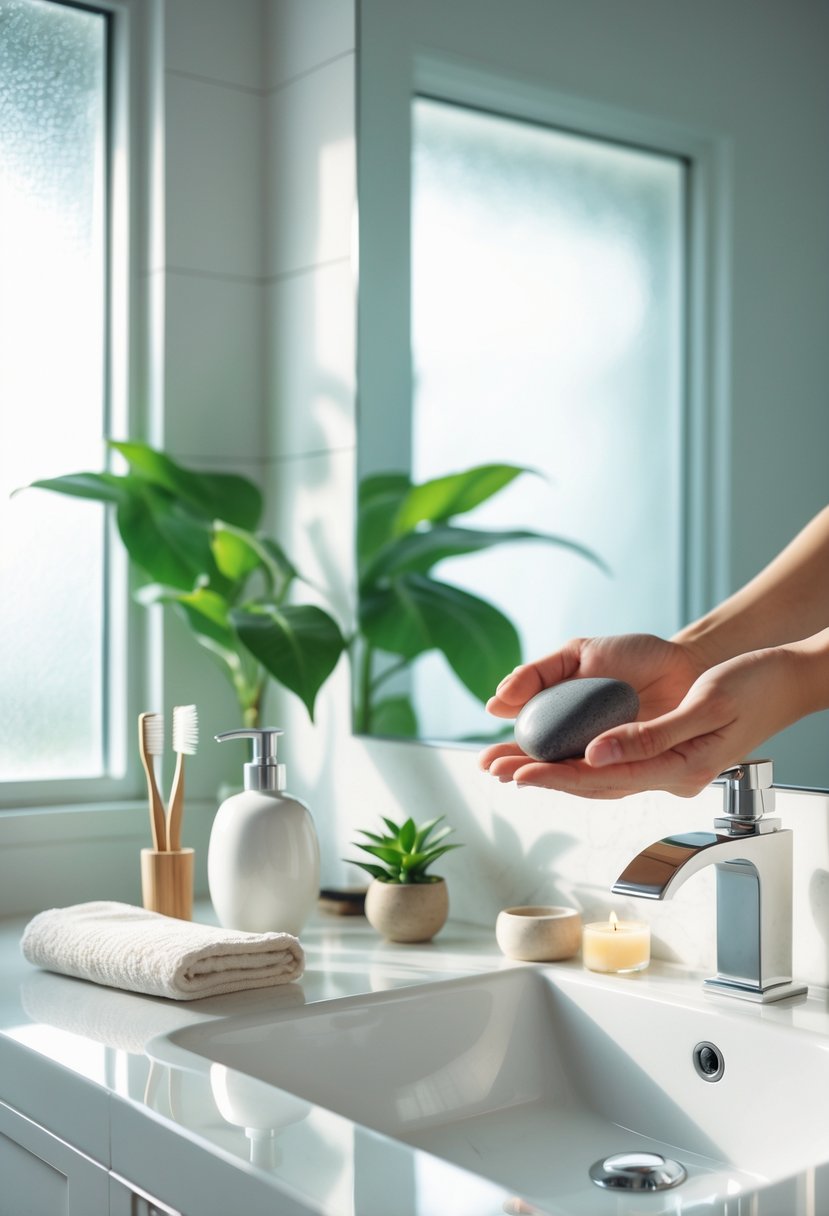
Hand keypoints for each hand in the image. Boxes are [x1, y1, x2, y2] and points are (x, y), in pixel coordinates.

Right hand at [479, 633, 704, 790]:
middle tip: (498, 771)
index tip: (487, 760)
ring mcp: (610, 759)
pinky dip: (591, 776)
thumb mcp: (577, 655)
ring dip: (548, 778)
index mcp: (562, 720)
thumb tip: (497, 702)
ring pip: (575, 777)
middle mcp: (582, 746)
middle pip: (546, 766)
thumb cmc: (633, 658)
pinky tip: (568, 774)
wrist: (684, 662)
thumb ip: (538, 674)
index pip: (528, 744)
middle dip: (519, 770)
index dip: (507, 754)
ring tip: (521, 776)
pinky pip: (613, 776)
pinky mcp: (639, 767)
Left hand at [482, 645, 805, 798]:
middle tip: (494, 769)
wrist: (787, 680)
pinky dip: (580, 760)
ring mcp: (670, 768)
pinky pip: (614, 763)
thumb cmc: (754, 685)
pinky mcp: (667, 754)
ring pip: (600, 776)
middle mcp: (671, 776)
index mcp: (680, 769)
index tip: (518, 773)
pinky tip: (556, 755)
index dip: (556, 776)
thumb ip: (649, 737)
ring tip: (510, 765)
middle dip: (542, 776)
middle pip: (594, 783)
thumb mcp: (704, 705)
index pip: (603, 779)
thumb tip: (596, 755)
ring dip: (554, 770)